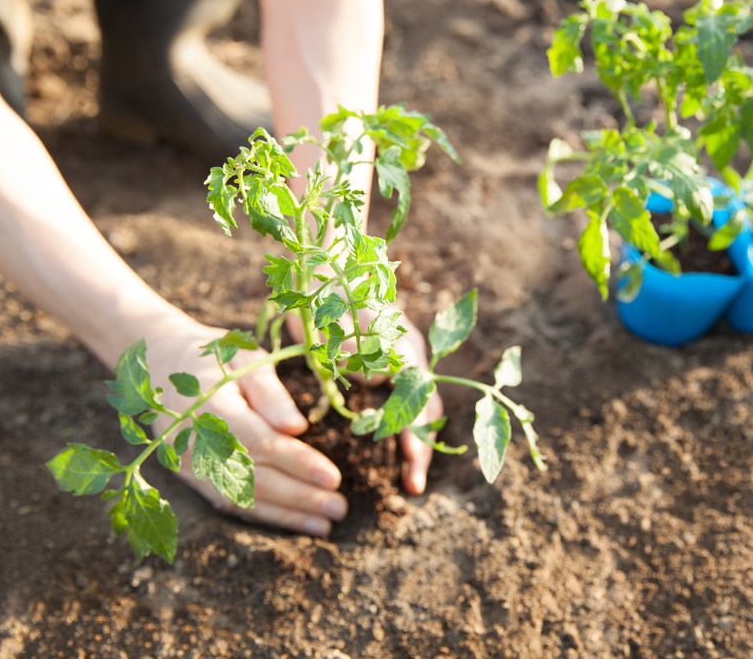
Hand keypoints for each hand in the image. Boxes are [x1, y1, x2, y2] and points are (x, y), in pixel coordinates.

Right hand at [145, 318, 347, 536]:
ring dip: (284, 515)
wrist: (162, 363)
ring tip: (323, 526)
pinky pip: (228, 501)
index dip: (298, 463)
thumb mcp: (246, 359)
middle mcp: (195, 442)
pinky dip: (262, 514)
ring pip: (242, 498)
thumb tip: (297, 428)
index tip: (333, 478)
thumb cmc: (217, 357)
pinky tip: (291, 522)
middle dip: (299, 497)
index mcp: (212, 407)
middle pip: (253, 478)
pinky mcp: (188, 475)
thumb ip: (270, 394)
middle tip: (339, 509)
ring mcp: (188, 463)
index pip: (261, 444)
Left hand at [287, 308, 441, 494]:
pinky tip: (403, 449)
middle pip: (426, 405)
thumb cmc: (326, 294)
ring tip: (410, 477)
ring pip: (422, 403)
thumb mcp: (332, 320)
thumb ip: (353, 348)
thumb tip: (375, 379)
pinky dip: (408, 423)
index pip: (416, 396)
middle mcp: (411, 352)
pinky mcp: (394, 359)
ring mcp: (406, 356)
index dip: (415, 430)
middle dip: (422, 446)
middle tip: (413, 486)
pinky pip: (409, 396)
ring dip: (418, 439)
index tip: (411, 461)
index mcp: (400, 345)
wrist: (328, 265)